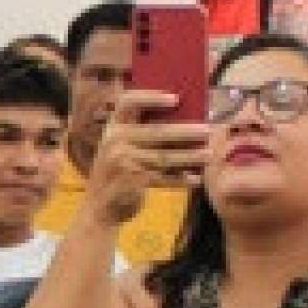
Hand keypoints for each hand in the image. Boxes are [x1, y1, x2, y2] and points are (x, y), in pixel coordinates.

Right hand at [84, 92, 210, 225]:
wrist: (98, 210)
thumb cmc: (115, 175)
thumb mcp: (119, 149)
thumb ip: (139, 134)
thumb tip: (183, 119)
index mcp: (112, 127)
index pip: (128, 101)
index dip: (151, 97)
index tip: (176, 99)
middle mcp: (115, 141)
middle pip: (157, 131)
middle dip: (186, 131)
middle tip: (209, 131)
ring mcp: (123, 161)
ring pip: (165, 156)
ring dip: (190, 156)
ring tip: (209, 155)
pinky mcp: (133, 181)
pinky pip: (164, 177)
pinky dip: (181, 179)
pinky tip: (195, 178)